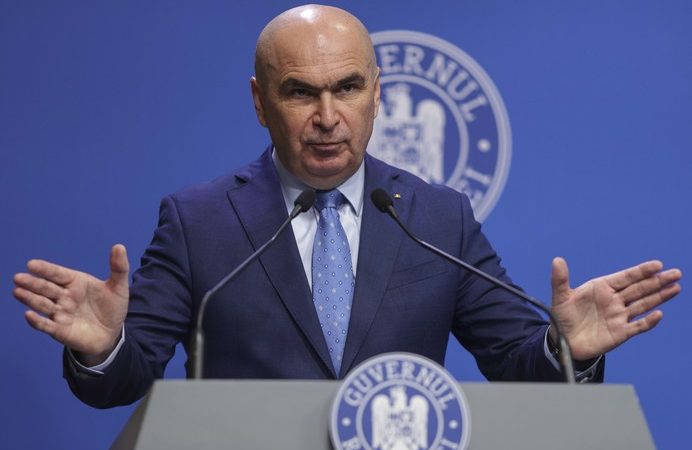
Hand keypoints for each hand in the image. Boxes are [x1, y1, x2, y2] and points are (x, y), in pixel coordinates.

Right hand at [13, 244, 129, 365]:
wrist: (112, 334)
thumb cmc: (112, 307)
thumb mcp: (118, 287)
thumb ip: (118, 267)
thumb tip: (119, 246)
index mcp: (76, 282)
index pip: (58, 274)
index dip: (45, 269)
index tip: (32, 264)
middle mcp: (64, 296)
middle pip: (46, 288)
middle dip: (32, 283)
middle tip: (18, 277)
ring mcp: (61, 313)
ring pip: (42, 305)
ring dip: (30, 299)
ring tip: (17, 291)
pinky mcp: (60, 330)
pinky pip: (46, 325)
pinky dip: (37, 321)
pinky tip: (29, 315)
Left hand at [550, 257, 680, 360]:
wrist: (563, 341)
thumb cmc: (563, 316)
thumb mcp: (560, 297)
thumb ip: (560, 280)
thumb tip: (557, 260)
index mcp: (602, 288)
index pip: (626, 277)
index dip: (641, 271)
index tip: (657, 265)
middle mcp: (614, 300)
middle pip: (639, 289)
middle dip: (657, 281)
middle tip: (676, 273)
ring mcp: (619, 316)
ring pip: (643, 304)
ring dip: (659, 297)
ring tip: (675, 288)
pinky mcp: (620, 333)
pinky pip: (637, 327)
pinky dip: (648, 322)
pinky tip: (658, 315)